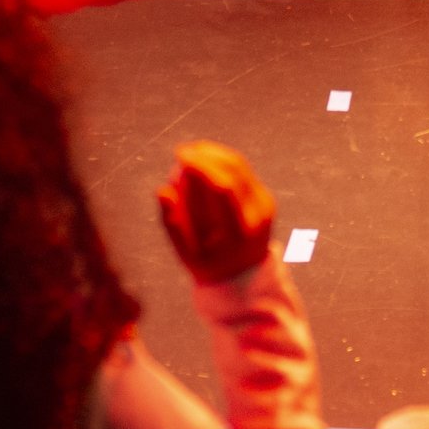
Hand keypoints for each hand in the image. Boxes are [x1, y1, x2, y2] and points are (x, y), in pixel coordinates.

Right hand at [157, 140, 276, 283]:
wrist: (245, 278)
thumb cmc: (207, 265)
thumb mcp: (186, 254)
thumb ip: (172, 224)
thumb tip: (161, 190)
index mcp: (240, 232)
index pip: (222, 188)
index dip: (201, 167)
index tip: (180, 157)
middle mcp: (258, 216)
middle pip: (234, 172)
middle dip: (206, 155)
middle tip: (182, 150)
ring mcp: (266, 206)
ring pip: (241, 167)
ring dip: (214, 154)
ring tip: (191, 152)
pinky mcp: (266, 199)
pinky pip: (243, 172)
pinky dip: (223, 162)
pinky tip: (204, 159)